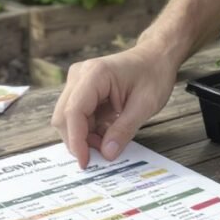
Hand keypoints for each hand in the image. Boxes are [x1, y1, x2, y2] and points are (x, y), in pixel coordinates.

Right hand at [51, 43, 176, 168]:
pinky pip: (77, 117)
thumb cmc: (153, 74)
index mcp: (95, 74)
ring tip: (109, 142)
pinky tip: (108, 132)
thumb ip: (124, 130)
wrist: (156, 57)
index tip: (85, 162)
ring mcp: (78, 82)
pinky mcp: (81, 90)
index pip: (73, 111)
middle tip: (102, 154)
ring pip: (68, 119)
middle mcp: (79, 76)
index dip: (76, 140)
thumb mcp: (145, 105)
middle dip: (79, 141)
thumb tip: (107, 154)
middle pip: (64, 117)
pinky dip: (89, 130)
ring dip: (84, 136)